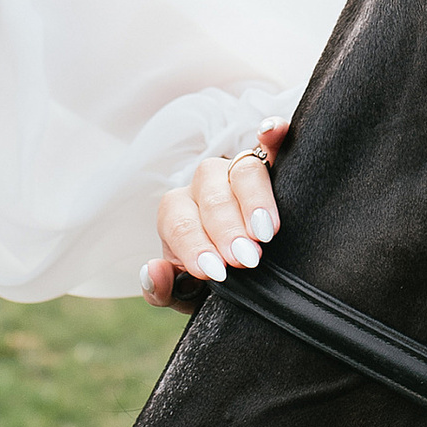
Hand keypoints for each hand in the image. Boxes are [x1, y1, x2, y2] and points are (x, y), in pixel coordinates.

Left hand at [142, 116, 286, 305]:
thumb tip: (153, 271)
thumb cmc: (212, 283)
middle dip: (227, 228)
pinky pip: (271, 145)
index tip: (216, 272)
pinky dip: (273, 135)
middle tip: (247, 259)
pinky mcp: (270, 165)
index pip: (179, 223)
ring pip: (242, 169)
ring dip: (254, 199)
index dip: (195, 246)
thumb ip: (163, 290)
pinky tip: (272, 131)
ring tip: (267, 232)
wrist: (244, 277)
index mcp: (178, 214)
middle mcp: (204, 187)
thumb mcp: (186, 295)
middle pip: (211, 194)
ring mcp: (237, 172)